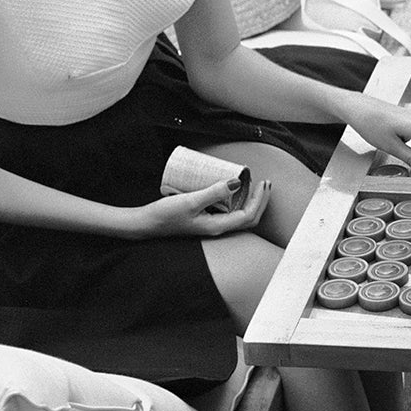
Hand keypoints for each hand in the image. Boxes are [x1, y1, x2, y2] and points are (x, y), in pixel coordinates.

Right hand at [133, 177, 271, 238]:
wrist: (144, 224)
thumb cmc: (165, 215)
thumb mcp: (190, 201)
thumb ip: (213, 192)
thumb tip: (237, 183)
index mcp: (217, 227)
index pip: (248, 216)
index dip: (259, 200)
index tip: (263, 182)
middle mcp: (217, 228)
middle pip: (248, 218)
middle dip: (260, 201)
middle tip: (266, 182)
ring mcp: (211, 224)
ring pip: (239, 215)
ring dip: (251, 200)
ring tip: (254, 184)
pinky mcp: (205, 219)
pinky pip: (228, 211)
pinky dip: (237, 200)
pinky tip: (233, 188)